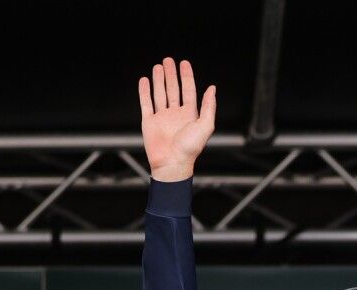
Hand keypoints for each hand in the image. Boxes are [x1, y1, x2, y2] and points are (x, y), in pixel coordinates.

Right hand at [138, 56, 216, 181]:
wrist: (172, 163)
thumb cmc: (190, 149)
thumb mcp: (205, 126)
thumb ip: (208, 106)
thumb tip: (212, 89)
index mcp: (190, 115)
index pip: (188, 90)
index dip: (187, 76)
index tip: (184, 63)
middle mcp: (176, 114)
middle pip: (173, 89)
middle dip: (171, 74)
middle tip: (168, 60)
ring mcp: (162, 117)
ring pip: (160, 94)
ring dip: (159, 80)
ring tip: (157, 66)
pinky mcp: (149, 122)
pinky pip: (146, 103)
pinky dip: (144, 92)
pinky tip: (145, 81)